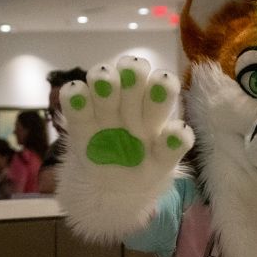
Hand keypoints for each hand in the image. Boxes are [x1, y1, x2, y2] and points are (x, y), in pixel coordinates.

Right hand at [57, 56, 193, 241]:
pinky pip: (75, 100)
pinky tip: (75, 92)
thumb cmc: (147, 164)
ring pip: (104, 81)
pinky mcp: (80, 119)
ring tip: (105, 79)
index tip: (164, 82)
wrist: (116, 184)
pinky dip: (74, 95)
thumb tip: (181, 130)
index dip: (162, 85)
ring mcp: (105, 107)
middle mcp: (131, 100)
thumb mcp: (163, 161)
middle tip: (133, 71)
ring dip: (105, 78)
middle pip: (132, 77)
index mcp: (156, 108)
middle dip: (133, 74)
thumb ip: (173, 147)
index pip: (162, 88)